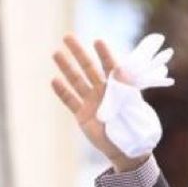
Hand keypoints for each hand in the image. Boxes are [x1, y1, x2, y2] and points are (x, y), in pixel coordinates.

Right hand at [50, 34, 148, 170]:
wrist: (125, 149)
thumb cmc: (134, 126)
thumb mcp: (131, 105)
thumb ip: (124, 86)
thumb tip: (120, 68)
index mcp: (118, 87)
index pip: (110, 66)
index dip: (104, 54)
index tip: (98, 41)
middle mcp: (103, 91)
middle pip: (88, 68)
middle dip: (78, 53)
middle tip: (67, 36)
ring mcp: (91, 102)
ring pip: (76, 81)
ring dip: (66, 67)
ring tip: (56, 53)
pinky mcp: (82, 115)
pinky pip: (70, 100)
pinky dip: (62, 91)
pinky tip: (54, 80)